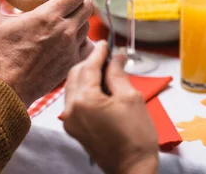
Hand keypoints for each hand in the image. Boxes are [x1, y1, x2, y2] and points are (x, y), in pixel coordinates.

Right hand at [0, 0, 93, 107]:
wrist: (8, 89)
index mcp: (49, 17)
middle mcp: (65, 31)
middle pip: (87, 6)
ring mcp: (71, 49)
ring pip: (87, 26)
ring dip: (79, 18)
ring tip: (64, 18)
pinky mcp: (71, 64)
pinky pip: (87, 46)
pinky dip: (82, 39)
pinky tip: (69, 38)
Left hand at [62, 42, 158, 173]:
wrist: (132, 169)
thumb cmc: (136, 136)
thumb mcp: (130, 98)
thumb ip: (117, 74)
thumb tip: (115, 57)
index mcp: (84, 100)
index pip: (88, 67)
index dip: (98, 53)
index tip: (105, 43)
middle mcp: (70, 108)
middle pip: (76, 74)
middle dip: (90, 62)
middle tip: (106, 55)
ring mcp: (70, 119)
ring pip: (73, 86)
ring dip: (86, 75)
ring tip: (104, 69)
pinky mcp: (73, 127)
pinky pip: (74, 100)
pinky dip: (84, 89)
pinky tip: (98, 86)